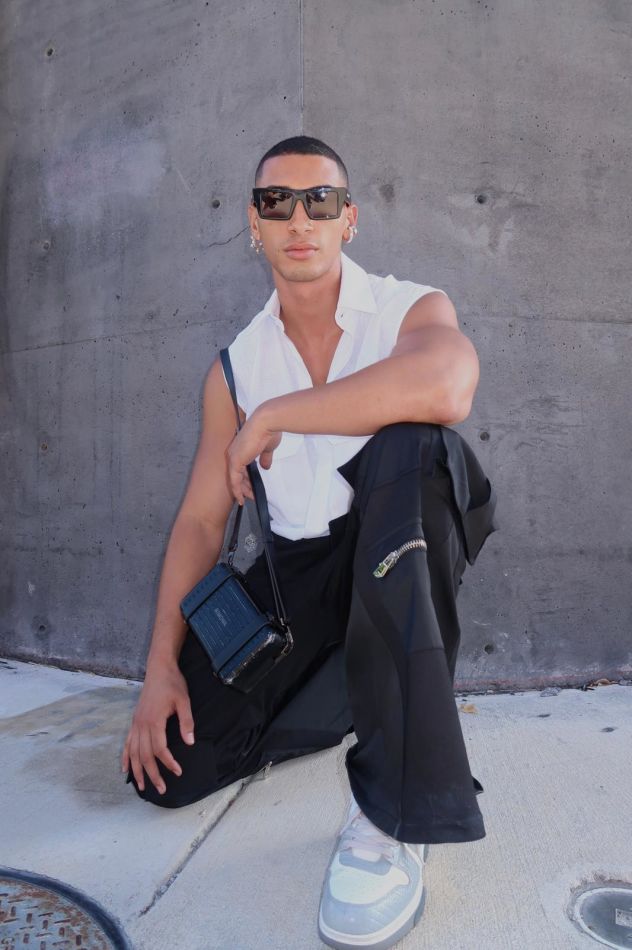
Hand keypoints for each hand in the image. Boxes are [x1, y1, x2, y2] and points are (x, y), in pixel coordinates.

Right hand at [121, 664, 194, 794]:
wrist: (159, 669)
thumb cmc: (173, 684)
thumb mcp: (184, 701)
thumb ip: (186, 722)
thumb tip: (190, 742)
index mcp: (154, 721)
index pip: (159, 749)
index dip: (168, 762)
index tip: (178, 772)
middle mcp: (141, 724)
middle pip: (144, 755)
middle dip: (152, 774)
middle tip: (161, 789)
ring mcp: (136, 723)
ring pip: (133, 753)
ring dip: (137, 771)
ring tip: (142, 787)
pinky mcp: (134, 721)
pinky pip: (127, 743)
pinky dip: (125, 758)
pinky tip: (125, 769)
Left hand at [226, 411, 281, 505]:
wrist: (266, 423)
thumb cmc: (268, 431)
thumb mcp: (267, 448)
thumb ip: (264, 458)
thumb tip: (265, 466)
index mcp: (240, 448)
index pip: (240, 467)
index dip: (246, 478)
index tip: (252, 487)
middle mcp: (234, 452)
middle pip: (236, 474)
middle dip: (244, 486)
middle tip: (252, 495)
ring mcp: (233, 457)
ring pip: (235, 479)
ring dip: (243, 491)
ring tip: (251, 498)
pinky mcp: (235, 461)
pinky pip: (234, 480)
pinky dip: (237, 490)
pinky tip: (242, 499)